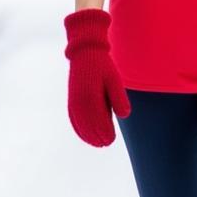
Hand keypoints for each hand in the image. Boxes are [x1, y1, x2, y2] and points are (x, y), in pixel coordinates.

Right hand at [63, 8, 130, 145]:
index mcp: (89, 95)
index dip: (103, 132)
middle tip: (107, 143)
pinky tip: (85, 135)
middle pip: (86, 124)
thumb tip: (124, 115)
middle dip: (96, 136)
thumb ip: (118, 97)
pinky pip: (73, 117)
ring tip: (97, 143)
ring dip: (86, 134)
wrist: (86, 52)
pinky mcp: (71, 98)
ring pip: (78, 122)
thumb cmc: (103, 67)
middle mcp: (78, 99)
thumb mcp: (115, 80)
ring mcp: (73, 99)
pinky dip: (78, 127)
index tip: (110, 140)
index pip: (96, 120)